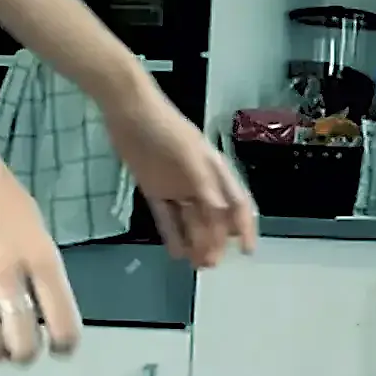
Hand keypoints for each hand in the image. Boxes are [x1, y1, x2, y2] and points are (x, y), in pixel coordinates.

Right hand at [0, 157, 80, 364]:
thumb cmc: (2, 200)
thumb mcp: (36, 234)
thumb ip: (42, 273)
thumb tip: (46, 312)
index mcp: (41, 260)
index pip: (64, 323)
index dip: (65, 345)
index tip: (61, 349)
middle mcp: (7, 275)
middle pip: (22, 342)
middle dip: (24, 354)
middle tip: (21, 352)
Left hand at [101, 82, 255, 268]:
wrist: (128, 111)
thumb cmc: (165, 129)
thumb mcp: (189, 156)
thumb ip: (205, 185)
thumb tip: (221, 215)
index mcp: (216, 173)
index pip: (237, 204)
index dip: (245, 227)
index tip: (246, 250)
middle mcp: (201, 183)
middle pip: (214, 218)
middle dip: (215, 242)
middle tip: (210, 264)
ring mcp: (177, 186)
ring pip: (192, 221)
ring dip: (196, 242)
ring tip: (196, 264)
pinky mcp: (155, 188)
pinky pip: (167, 216)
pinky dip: (172, 234)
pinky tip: (176, 252)